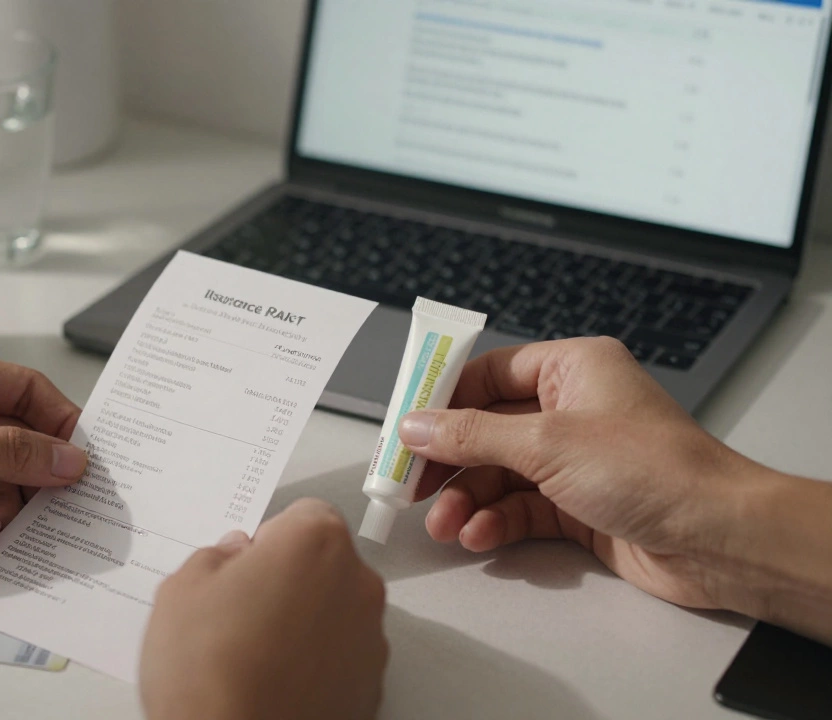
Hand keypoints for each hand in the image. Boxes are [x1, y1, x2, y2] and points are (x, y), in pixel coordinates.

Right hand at [141, 499, 387, 719]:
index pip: (303, 515)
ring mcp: (370, 640)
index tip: (244, 565)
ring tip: (254, 655)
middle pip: (324, 563)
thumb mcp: (181, 590)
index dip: (268, 540)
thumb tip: (232, 557)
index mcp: (315, 543)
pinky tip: (275, 682)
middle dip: (289, 579)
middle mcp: (356, 584)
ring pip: (335, 612)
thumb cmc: (210, 670)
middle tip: (242, 611)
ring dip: (305, 622)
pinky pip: (342, 658)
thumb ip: (214, 557)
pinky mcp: (371, 688)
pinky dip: (317, 665)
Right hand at [398, 337, 762, 612]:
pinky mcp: (579, 506)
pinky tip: (480, 537)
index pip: (488, 374)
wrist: (718, 539)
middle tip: (409, 484)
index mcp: (572, 369)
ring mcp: (576, 460)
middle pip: (486, 429)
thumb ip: (473, 435)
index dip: (442, 400)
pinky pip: (520, 508)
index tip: (403, 426)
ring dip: (466, 499)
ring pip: (499, 474)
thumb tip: (417, 426)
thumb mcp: (546, 443)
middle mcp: (572, 410)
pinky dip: (495, 522)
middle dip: (448, 462)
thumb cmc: (656, 471)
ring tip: (444, 525)